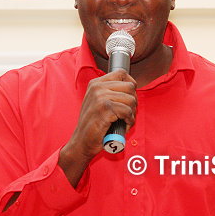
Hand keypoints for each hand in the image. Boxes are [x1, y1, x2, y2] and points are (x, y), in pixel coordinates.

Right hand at [59, 69, 136, 185]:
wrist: (81, 142)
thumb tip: (132, 87)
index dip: (131, 85)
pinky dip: (130, 120)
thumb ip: (111, 92)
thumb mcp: (98, 102)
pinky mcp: (105, 108)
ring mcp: (100, 97)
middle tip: (127, 113)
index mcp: (95, 83)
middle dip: (133, 101)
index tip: (129, 97)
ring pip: (131, 99)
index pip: (122, 73)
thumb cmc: (93, 125)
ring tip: (124, 120)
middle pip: (130, 86)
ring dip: (132, 113)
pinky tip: (124, 125)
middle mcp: (97, 87)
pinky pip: (128, 111)